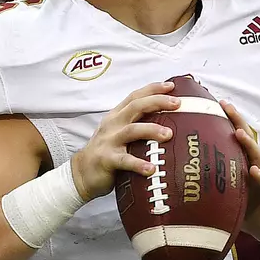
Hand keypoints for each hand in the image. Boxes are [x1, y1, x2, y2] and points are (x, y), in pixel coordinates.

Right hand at [71, 81, 177, 201]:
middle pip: (136, 106)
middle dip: (157, 102)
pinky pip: (124, 160)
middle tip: (177, 104)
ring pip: (132, 130)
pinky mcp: (106, 159)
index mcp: (117, 116)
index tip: (171, 86)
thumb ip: (138, 126)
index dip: (153, 89)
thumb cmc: (108, 152)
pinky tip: (151, 168)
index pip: (135, 96)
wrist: (82, 173)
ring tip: (169, 135)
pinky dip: (138, 164)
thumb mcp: (120, 134)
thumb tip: (171, 125)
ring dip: (151, 130)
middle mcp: (113, 124)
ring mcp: (109, 141)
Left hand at [222, 101, 259, 242]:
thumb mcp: (224, 191)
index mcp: (241, 163)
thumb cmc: (244, 207)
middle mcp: (253, 165)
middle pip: (246, 139)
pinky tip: (254, 170)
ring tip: (239, 133)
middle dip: (237, 121)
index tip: (213, 104)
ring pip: (256, 156)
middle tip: (226, 105)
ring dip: (248, 144)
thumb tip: (178, 172)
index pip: (233, 137)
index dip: (226, 120)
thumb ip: (208, 180)